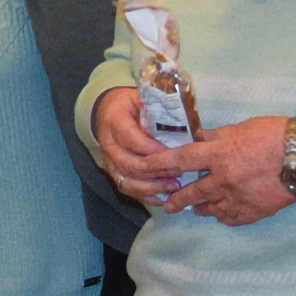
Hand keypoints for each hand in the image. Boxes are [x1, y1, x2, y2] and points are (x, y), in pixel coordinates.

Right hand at [88, 87, 185, 206]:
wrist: (108, 111)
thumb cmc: (132, 104)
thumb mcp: (143, 98)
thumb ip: (160, 110)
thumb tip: (187, 125)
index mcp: (114, 120)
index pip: (130, 138)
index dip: (152, 148)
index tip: (174, 153)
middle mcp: (108, 143)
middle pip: (129, 163)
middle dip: (156, 170)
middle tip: (179, 171)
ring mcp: (108, 161)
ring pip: (127, 181)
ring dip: (152, 186)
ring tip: (174, 186)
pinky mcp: (113, 173)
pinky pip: (128, 189)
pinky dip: (146, 196)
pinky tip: (165, 197)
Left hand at [157, 115, 295, 226]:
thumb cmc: (276, 135)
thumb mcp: (241, 127)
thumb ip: (216, 136)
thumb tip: (198, 138)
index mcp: (219, 155)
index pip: (181, 160)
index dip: (159, 164)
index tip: (144, 168)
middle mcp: (224, 179)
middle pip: (193, 192)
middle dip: (178, 199)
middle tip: (168, 204)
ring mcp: (239, 198)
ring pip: (211, 208)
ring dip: (200, 208)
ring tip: (194, 209)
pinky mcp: (255, 210)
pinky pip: (232, 218)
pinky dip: (224, 216)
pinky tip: (220, 215)